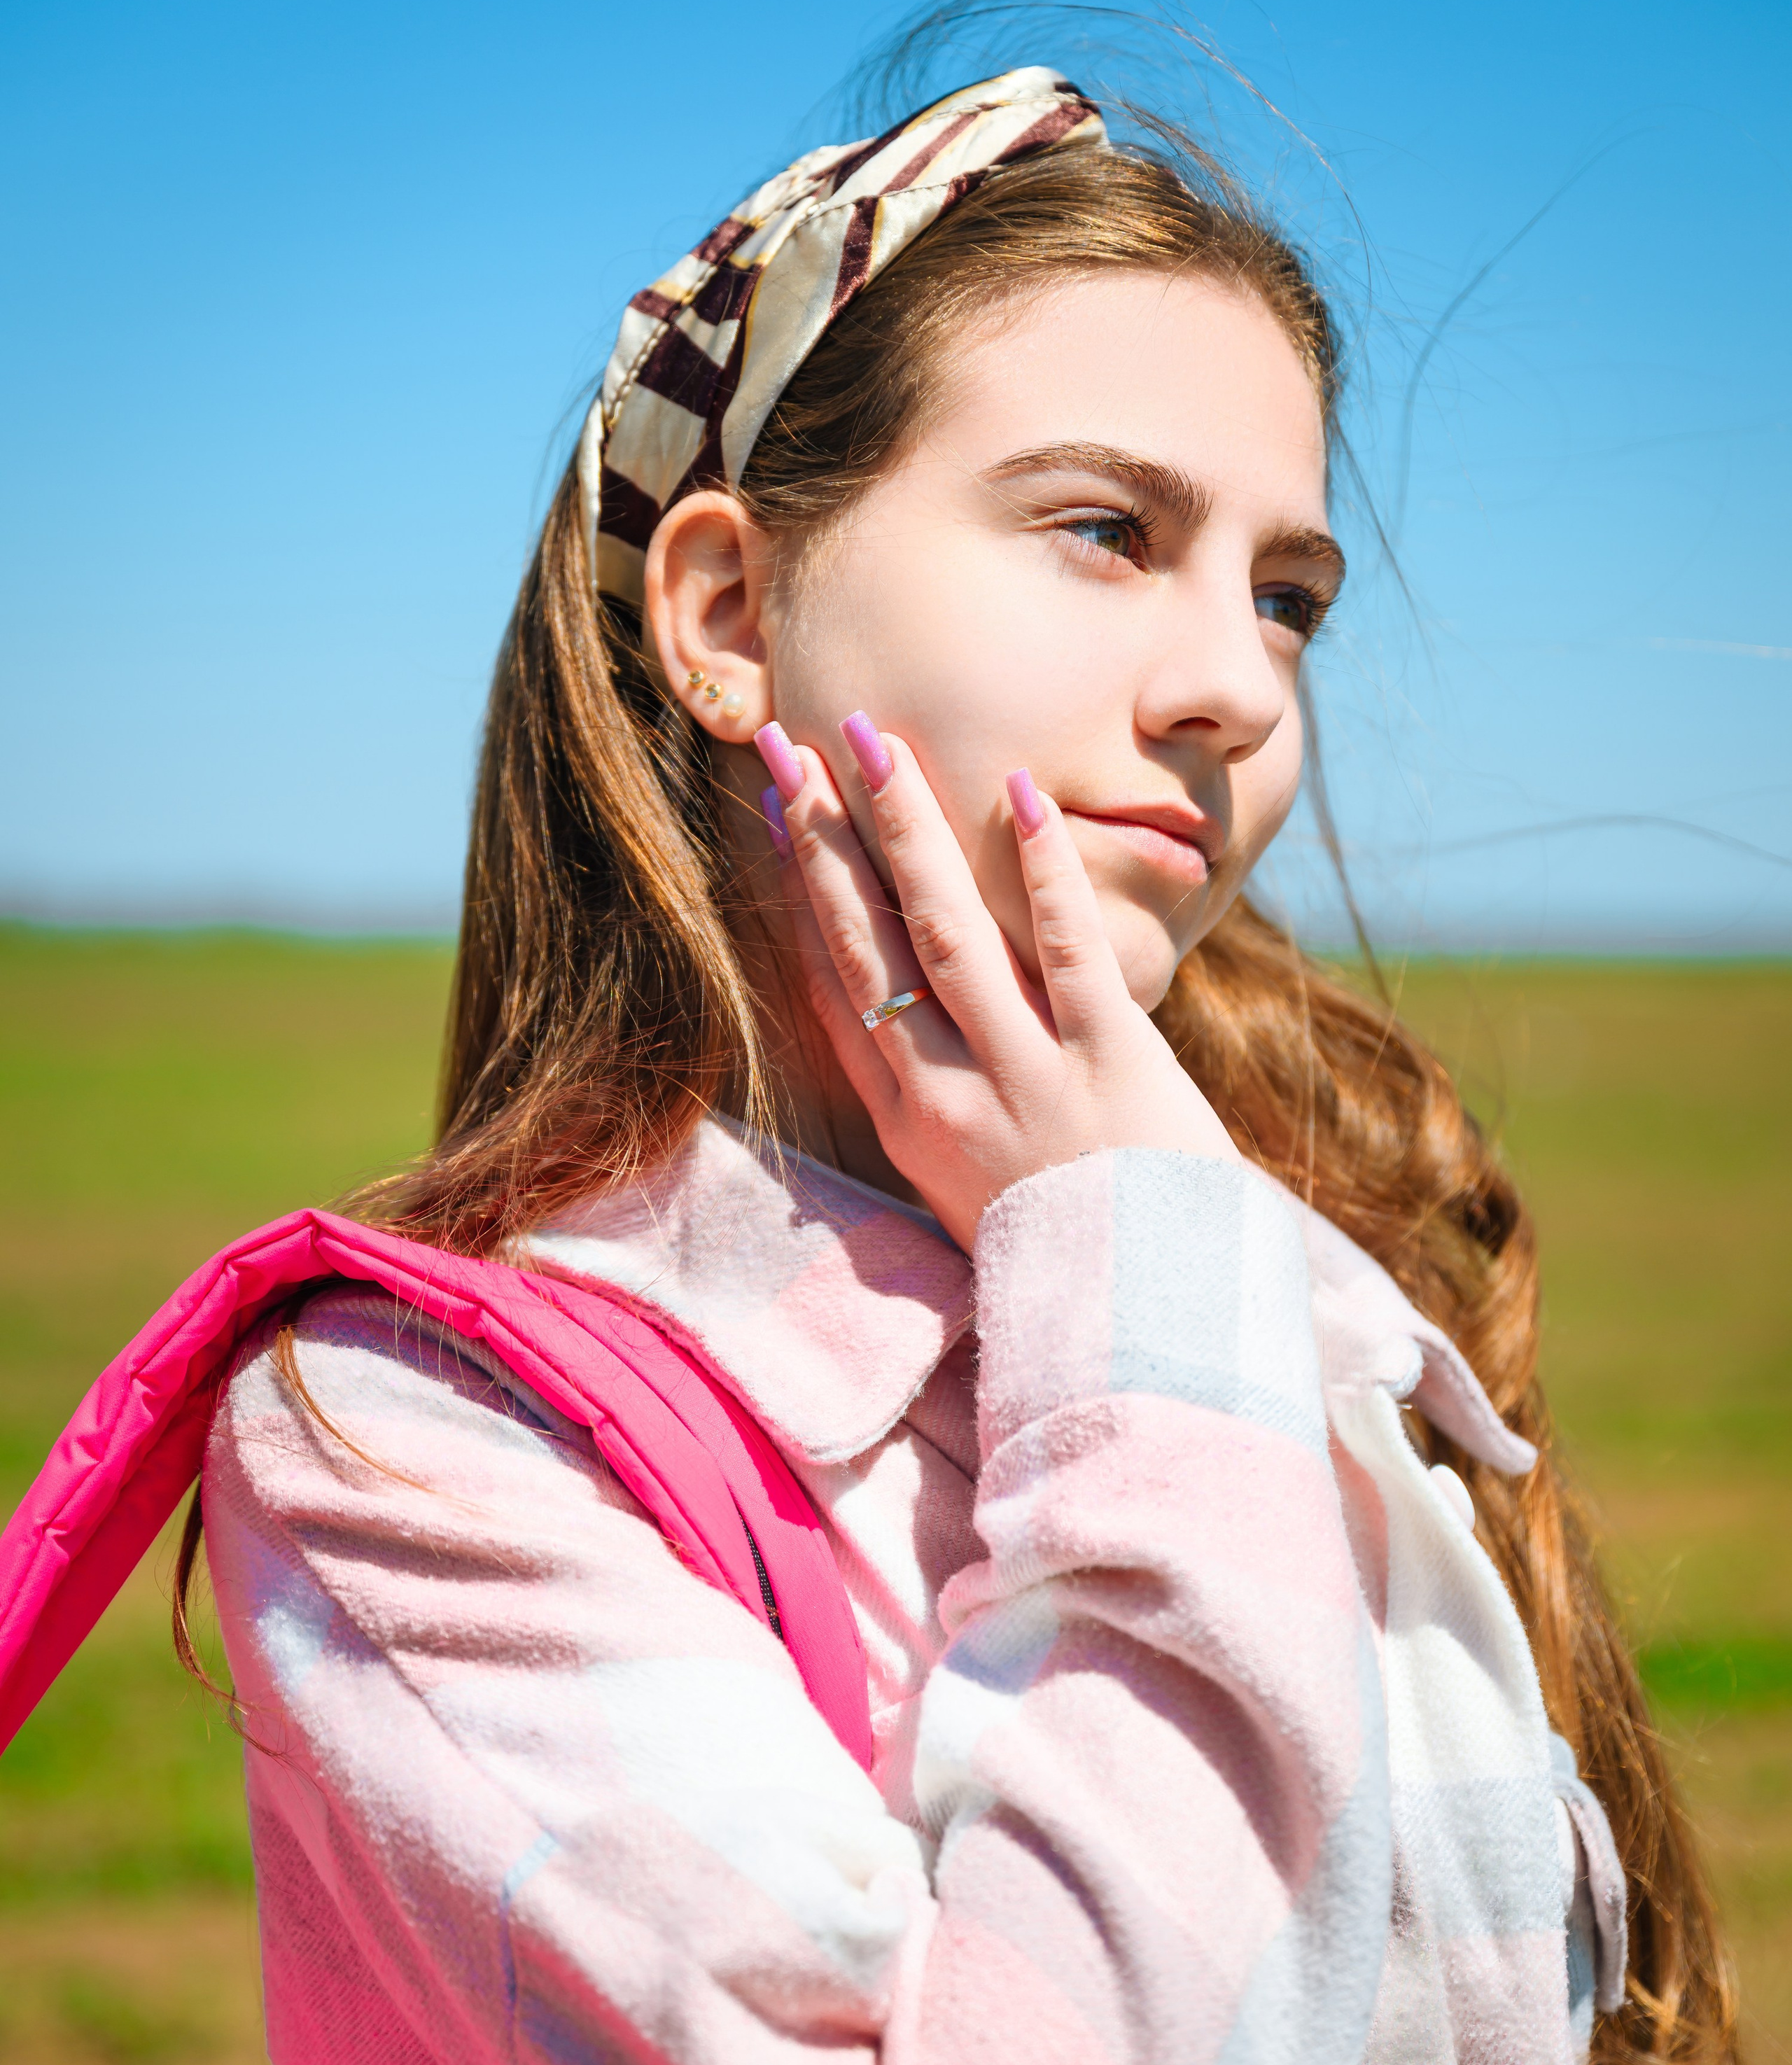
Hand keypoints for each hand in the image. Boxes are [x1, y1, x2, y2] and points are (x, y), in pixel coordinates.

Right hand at [757, 710, 1235, 1251]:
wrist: (1142, 1323)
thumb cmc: (1058, 1246)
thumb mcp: (960, 1185)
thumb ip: (922, 1101)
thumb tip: (880, 1019)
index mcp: (906, 1122)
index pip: (836, 984)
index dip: (801, 890)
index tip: (779, 810)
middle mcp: (947, 1093)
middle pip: (870, 944)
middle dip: (829, 838)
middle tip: (795, 742)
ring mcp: (1026, 1076)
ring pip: (947, 933)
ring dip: (908, 830)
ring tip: (878, 741)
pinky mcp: (1110, 1064)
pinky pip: (1067, 954)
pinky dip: (1041, 872)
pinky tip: (1020, 793)